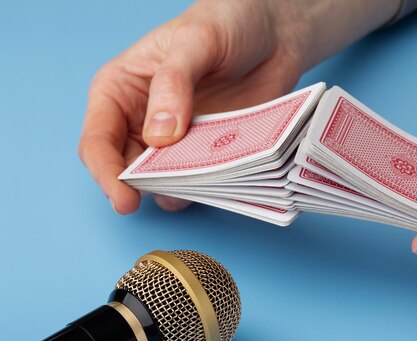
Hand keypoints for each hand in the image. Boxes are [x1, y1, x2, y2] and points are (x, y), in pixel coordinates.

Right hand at [78, 0, 402, 213]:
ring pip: (163, 183)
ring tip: (199, 184)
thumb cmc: (227, 23)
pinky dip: (206, 190)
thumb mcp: (196, 41)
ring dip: (177, 191)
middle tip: (166, 197)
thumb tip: (159, 136)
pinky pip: (199, 183)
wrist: (274, 33)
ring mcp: (178, 143)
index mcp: (121, 91)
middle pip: (127, 171)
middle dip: (141, 190)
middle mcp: (142, 122)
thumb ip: (173, 84)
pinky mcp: (210, 154)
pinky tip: (220, 182)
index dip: (106, 173)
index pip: (98, 141)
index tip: (124, 198)